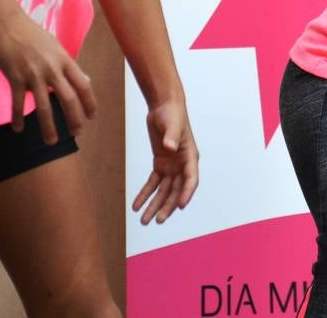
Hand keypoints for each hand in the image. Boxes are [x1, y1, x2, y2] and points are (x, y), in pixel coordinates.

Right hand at [0, 12, 95, 143]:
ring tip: (51, 141)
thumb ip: (67, 64)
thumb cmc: (31, 33)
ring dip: (48, 127)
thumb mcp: (55, 46)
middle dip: (74, 119)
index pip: (83, 84)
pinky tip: (18, 129)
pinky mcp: (15, 77)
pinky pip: (19, 103)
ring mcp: (33, 74)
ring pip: (44, 107)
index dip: (90, 102)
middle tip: (76, 133)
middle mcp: (52, 68)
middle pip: (68, 99)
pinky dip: (18, 118)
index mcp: (64, 59)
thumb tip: (84, 80)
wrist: (6, 22)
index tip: (92, 116)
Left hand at [133, 100, 198, 223]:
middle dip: (167, 206)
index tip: (180, 206)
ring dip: (154, 205)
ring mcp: (171, 166)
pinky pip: (152, 183)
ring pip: (163, 191)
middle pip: (175, 190)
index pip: (191, 180)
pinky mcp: (160, 164)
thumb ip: (171, 136)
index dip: (186, 194)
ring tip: (144, 220)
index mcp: (190, 157)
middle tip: (157, 221)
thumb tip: (169, 148)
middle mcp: (182, 165)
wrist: (163, 106)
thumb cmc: (172, 114)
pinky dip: (145, 194)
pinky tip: (136, 205)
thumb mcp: (172, 124)